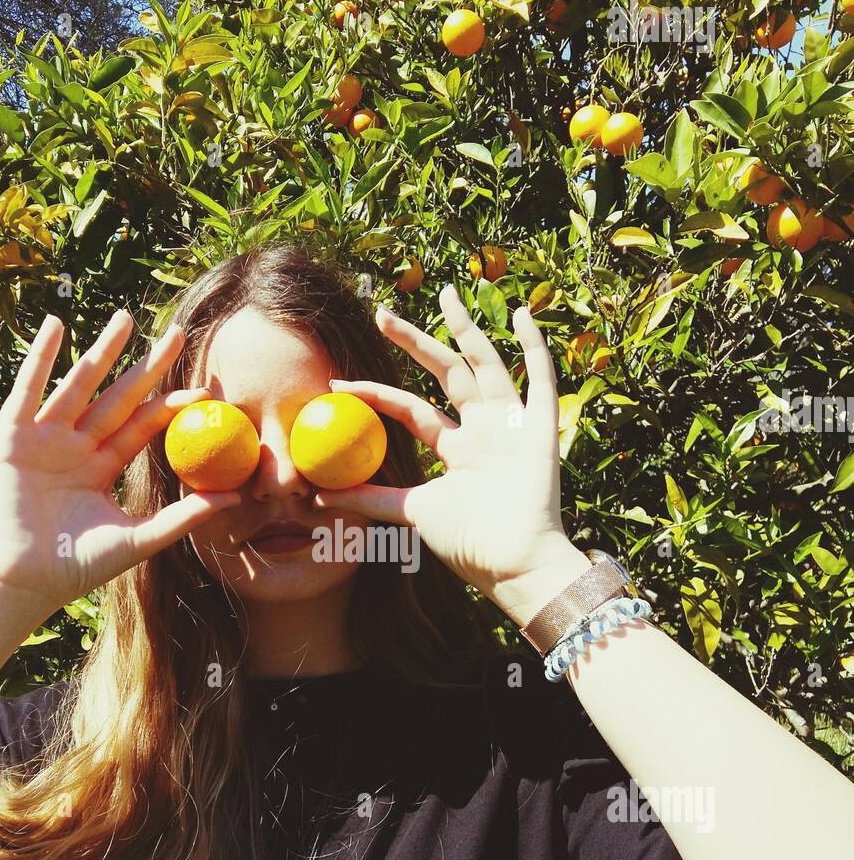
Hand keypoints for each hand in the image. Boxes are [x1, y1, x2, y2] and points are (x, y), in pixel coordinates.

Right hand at [0, 311, 240, 615]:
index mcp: (101, 467)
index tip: (205, 387)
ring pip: (79, 385)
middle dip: (146, 366)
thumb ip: (183, 516)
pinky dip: (40, 358)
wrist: (24, 581)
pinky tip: (56, 326)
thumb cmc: (76, 567)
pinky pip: (29, 390)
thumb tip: (234, 498)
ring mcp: (44, 438)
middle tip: (177, 334)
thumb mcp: (138, 537)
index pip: (142, 427)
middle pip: (117, 397)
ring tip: (126, 318)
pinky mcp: (12, 437)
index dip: (171, 405)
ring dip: (101, 351)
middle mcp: (75, 446)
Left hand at [314, 284, 590, 627]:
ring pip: (486, 366)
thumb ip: (371, 499)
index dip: (375, 394)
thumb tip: (317, 495)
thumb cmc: (469, 545)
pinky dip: (535, 347)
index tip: (336, 383)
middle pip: (447, 373)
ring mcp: (512, 426)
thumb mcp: (412, 514)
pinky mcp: (541, 429)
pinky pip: (540, 380)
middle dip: (416, 342)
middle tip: (382, 313)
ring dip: (468, 330)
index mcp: (457, 449)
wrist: (513, 565)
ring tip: (447, 294)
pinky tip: (523, 315)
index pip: (410, 409)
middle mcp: (483, 431)